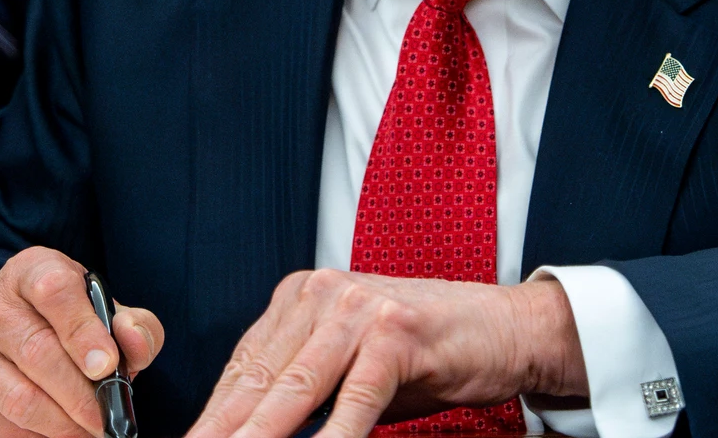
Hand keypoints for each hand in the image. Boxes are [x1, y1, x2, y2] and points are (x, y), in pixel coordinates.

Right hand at [0, 247, 164, 437]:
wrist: (17, 342)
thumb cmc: (72, 323)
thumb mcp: (108, 315)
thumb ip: (134, 326)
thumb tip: (134, 341)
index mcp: (34, 270)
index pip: (54, 289)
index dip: (83, 330)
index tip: (106, 365)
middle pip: (37, 349)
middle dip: (79, 391)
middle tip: (105, 414)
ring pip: (20, 393)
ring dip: (63, 420)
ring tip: (90, 428)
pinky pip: (7, 416)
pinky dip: (43, 430)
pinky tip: (65, 430)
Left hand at [185, 271, 585, 437]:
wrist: (503, 326)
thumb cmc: (426, 351)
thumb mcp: (350, 364)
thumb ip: (303, 388)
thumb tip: (252, 428)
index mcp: (301, 297)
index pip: (243, 366)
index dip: (214, 414)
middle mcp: (322, 294)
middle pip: (260, 379)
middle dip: (225, 428)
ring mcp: (359, 310)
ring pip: (297, 388)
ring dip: (261, 434)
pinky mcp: (396, 334)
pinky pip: (357, 397)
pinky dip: (336, 434)